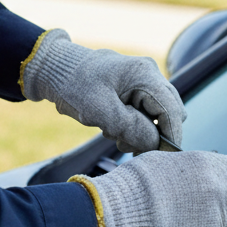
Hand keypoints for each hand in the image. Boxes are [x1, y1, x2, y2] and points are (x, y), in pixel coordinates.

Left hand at [21, 29, 185, 153]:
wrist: (55, 68)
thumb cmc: (74, 85)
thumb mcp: (98, 110)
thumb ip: (130, 128)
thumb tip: (155, 143)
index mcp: (144, 74)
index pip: (171, 110)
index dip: (171, 136)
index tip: (163, 158)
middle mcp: (151, 74)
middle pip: (170, 112)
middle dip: (154, 133)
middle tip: (126, 145)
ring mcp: (145, 80)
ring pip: (159, 113)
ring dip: (142, 130)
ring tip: (114, 134)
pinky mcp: (138, 88)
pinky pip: (147, 111)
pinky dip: (135, 124)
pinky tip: (114, 127)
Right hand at [79, 150, 226, 226]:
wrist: (121, 213)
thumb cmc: (137, 185)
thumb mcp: (168, 161)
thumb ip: (194, 170)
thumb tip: (201, 175)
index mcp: (212, 167)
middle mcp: (220, 191)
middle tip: (208, 206)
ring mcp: (217, 218)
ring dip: (216, 223)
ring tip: (187, 220)